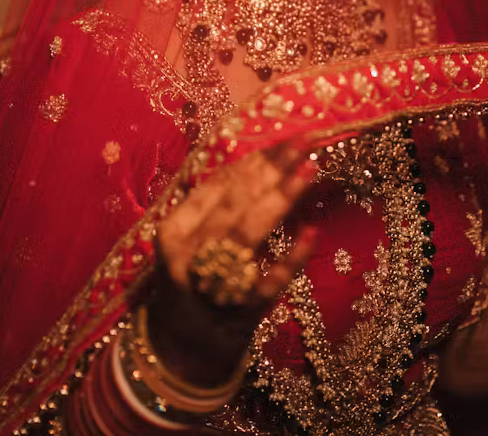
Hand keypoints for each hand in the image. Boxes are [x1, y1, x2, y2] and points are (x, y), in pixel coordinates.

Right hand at [147, 141, 318, 385]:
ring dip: (280, 199)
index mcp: (174, 229)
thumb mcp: (190, 241)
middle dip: (273, 168)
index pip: (217, 186)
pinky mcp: (240, 313)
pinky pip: (269, 283)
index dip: (253, 159)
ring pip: (248, 234)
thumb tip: (262, 160)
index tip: (284, 137)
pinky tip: (314, 233)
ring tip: (311, 169)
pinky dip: (291, 258)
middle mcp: (188, 255)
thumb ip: (217, 206)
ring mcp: (213, 284)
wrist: (178, 351)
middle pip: (235, 203)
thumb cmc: (191, 280)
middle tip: (307, 140)